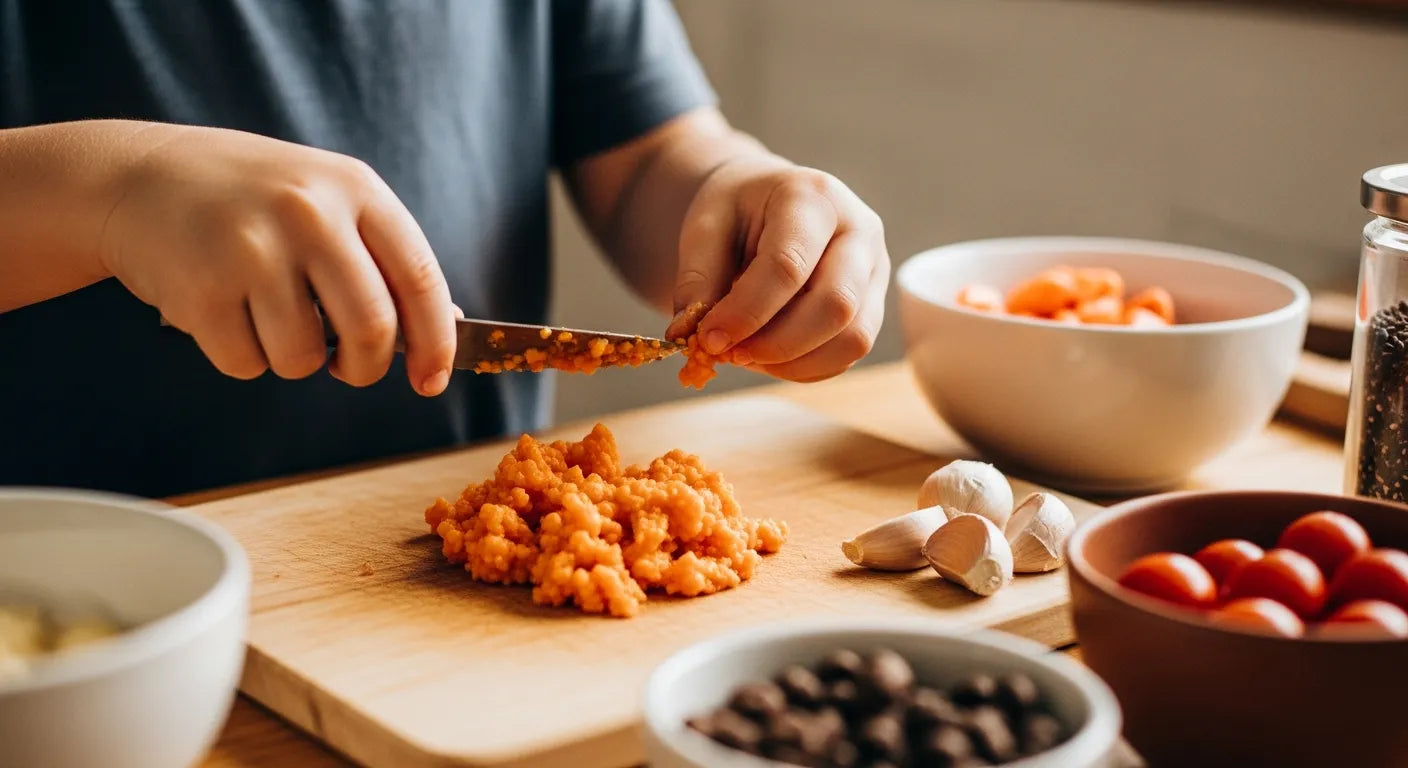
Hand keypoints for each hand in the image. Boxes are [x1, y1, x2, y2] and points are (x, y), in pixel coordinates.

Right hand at [101, 124, 455, 394]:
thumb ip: (385, 256)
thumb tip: (447, 324)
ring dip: (295, 361)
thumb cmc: (253, 199)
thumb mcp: (328, 199)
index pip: (420, 279)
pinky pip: (247, 364)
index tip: (432, 380)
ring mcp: (252, 249)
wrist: (139, 176)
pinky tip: (225, 312)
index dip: (436, 342)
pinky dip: (243, 357)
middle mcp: (309, 213)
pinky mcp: (200, 289)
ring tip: (269, 317)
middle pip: (372, 329)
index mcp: (355, 188)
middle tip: (350, 369)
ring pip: (305, 358)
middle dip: (366, 368)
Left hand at [668, 157, 888, 381]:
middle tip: (730, 354)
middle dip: (777, 344)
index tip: (708, 339)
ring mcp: (875, 270)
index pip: (788, 265)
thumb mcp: (705, 226)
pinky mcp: (874, 304)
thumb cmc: (738, 211)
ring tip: (747, 354)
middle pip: (836, 305)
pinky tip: (769, 354)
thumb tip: (689, 334)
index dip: (747, 312)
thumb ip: (697, 277)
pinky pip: (849, 353)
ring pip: (853, 338)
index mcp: (814, 198)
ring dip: (794, 362)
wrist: (769, 201)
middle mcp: (860, 231)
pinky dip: (805, 367)